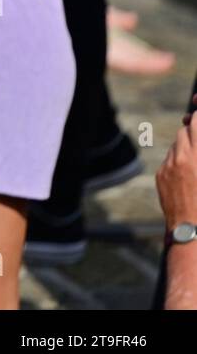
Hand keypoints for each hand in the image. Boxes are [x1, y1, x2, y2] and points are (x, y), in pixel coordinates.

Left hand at [158, 97, 196, 228]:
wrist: (192, 227)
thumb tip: (196, 143)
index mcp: (195, 157)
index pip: (195, 126)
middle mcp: (180, 159)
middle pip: (184, 133)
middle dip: (192, 131)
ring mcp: (167, 167)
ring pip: (175, 146)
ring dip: (185, 147)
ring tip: (195, 158)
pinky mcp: (160, 176)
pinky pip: (168, 160)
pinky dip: (177, 161)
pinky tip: (187, 173)